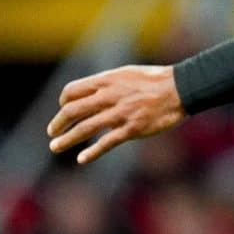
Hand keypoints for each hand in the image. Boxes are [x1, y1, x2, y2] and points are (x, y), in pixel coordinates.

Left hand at [48, 66, 184, 163]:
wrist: (181, 88)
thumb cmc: (156, 80)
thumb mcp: (128, 74)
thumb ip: (109, 84)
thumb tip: (92, 94)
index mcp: (107, 81)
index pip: (72, 91)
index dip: (63, 102)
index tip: (63, 110)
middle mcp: (110, 96)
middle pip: (73, 110)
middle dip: (58, 123)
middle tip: (52, 132)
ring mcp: (121, 113)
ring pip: (86, 127)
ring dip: (67, 138)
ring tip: (55, 146)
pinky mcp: (132, 128)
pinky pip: (107, 142)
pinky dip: (92, 152)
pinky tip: (82, 159)